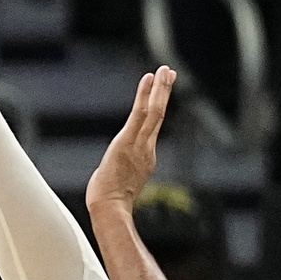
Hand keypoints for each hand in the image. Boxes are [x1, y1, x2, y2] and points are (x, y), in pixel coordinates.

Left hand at [89, 66, 172, 217]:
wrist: (110, 209)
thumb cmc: (110, 203)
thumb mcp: (120, 186)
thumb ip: (122, 176)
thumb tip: (115, 178)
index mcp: (146, 158)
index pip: (152, 129)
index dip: (157, 109)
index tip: (160, 94)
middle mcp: (147, 149)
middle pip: (158, 115)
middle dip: (164, 93)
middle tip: (170, 73)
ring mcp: (140, 144)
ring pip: (155, 111)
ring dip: (160, 89)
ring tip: (165, 70)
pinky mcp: (128, 140)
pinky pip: (140, 113)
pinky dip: (145, 94)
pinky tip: (149, 78)